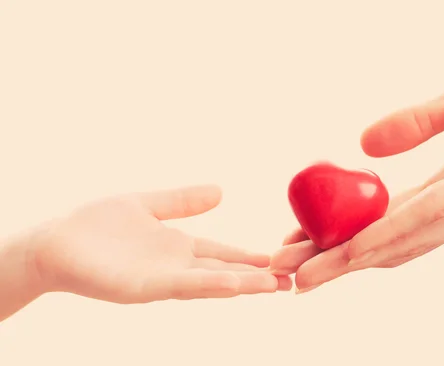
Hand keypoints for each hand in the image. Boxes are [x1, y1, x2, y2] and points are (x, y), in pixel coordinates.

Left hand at [30, 184, 290, 302]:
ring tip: (275, 286)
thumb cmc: (96, 225)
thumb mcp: (148, 204)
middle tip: (291, 280)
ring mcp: (163, 278)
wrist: (56, 242)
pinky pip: (185, 285)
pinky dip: (212, 285)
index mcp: (178, 247)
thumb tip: (221, 190)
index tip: (276, 259)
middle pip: (224, 272)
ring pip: (212, 282)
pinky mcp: (146, 287)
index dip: (248, 257)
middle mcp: (176, 266)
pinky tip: (235, 284)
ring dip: (243, 285)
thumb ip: (183, 200)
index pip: (222, 254)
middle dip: (256, 277)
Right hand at [271, 40, 443, 291]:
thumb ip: (418, 122)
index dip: (341, 235)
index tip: (298, 242)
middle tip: (282, 274)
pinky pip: (435, 214)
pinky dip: (390, 235)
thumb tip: (363, 145)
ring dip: (350, 260)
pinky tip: (355, 249)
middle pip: (388, 242)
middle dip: (334, 260)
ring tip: (303, 274)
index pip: (386, 220)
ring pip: (405, 238)